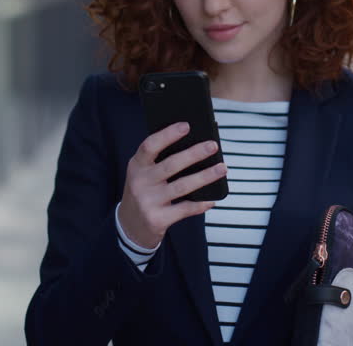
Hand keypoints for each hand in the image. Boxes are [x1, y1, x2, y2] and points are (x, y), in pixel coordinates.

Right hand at [118, 122, 227, 248]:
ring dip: (205, 176)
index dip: (168, 135)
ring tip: (222, 168)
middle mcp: (140, 182)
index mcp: (136, 166)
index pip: (150, 146)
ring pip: (182, 186)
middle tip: (213, 146)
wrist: (130, 226)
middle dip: (194, 154)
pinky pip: (185, 209)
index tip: (186, 126)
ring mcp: (148, 202)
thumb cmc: (144, 192)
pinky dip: (201, 203)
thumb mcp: (143, 174)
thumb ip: (160, 161)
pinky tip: (212, 198)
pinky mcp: (157, 219)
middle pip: (170, 165)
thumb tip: (195, 146)